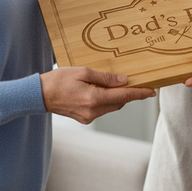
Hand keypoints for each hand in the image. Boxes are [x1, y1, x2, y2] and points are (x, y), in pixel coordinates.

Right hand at [40, 67, 154, 123]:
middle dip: (128, 93)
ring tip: (116, 83)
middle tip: (136, 82)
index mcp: (93, 98)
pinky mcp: (85, 118)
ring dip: (117, 97)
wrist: (39, 95)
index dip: (139, 93)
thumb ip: (105, 77)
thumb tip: (124, 81)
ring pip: (112, 107)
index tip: (152, 91)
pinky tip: (101, 90)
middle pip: (119, 103)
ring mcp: (89, 117)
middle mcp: (93, 111)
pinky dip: (107, 101)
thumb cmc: (59, 80)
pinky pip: (102, 109)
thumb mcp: (82, 72)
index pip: (123, 96)